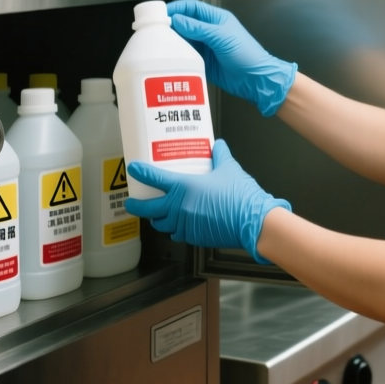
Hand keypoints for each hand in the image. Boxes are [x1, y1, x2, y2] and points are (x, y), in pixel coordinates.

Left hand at [125, 140, 291, 263]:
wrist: (253, 221)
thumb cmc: (240, 197)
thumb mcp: (229, 169)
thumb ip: (220, 156)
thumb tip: (217, 145)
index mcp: (184, 187)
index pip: (154, 178)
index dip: (141, 173)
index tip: (133, 169)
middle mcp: (179, 207)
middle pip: (149, 210)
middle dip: (137, 207)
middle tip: (131, 203)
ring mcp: (185, 225)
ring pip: (162, 225)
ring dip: (157, 219)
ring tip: (156, 214)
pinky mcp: (194, 237)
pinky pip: (177, 234)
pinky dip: (174, 229)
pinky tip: (179, 224)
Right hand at [167, 0, 296, 116]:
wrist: (256, 79)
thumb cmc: (247, 55)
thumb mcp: (221, 38)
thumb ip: (198, 28)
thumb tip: (178, 19)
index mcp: (216, 19)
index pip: (192, 8)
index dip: (177, 8)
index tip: (162, 13)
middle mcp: (210, 31)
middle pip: (185, 23)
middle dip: (171, 25)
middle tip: (156, 29)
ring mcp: (206, 47)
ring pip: (184, 40)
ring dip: (173, 41)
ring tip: (160, 43)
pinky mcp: (204, 61)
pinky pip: (187, 56)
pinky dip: (178, 56)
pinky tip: (170, 57)